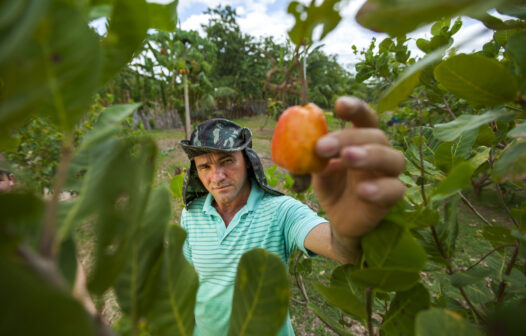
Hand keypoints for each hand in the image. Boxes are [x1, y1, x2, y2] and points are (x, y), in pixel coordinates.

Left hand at [312, 97, 405, 252]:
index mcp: (361, 140)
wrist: (338, 219)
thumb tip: (301, 140)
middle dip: (349, 137)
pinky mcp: (392, 197)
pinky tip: (361, 191)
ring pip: (393, 158)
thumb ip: (312, 155)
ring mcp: (389, 174)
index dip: (355, 108)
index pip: (364, 117)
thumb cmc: (332, 186)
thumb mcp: (317, 169)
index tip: (339, 104)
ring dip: (370, 155)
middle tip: (323, 147)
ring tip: (347, 157)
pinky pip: (395, 189)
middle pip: (375, 136)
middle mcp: (380, 152)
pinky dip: (380, 188)